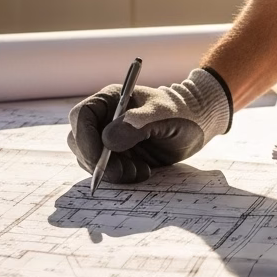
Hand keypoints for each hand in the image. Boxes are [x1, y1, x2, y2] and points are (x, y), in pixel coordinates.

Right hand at [67, 68, 231, 182]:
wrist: (196, 126)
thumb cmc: (181, 114)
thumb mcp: (162, 116)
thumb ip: (137, 124)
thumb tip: (109, 139)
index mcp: (110, 100)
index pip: (82, 117)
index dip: (84, 139)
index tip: (98, 159)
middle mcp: (104, 119)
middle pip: (80, 141)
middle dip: (98, 161)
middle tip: (125, 172)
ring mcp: (108, 138)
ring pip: (90, 160)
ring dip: (112, 171)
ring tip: (141, 170)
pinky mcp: (117, 156)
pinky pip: (106, 171)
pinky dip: (120, 176)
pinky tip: (143, 171)